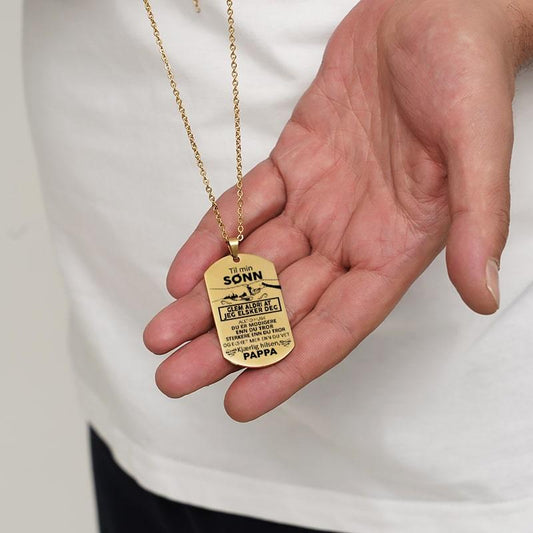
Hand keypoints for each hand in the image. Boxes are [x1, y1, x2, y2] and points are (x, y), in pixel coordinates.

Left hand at [144, 0, 532, 420]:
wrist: (434, 9)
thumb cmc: (465, 74)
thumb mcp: (478, 146)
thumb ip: (479, 220)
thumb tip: (484, 293)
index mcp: (396, 245)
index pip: (337, 323)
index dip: (289, 365)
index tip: (241, 401)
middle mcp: (353, 234)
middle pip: (283, 304)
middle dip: (228, 343)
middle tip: (175, 378)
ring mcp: (319, 201)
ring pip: (254, 264)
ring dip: (208, 301)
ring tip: (161, 337)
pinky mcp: (294, 164)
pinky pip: (245, 208)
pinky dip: (214, 239)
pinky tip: (183, 272)